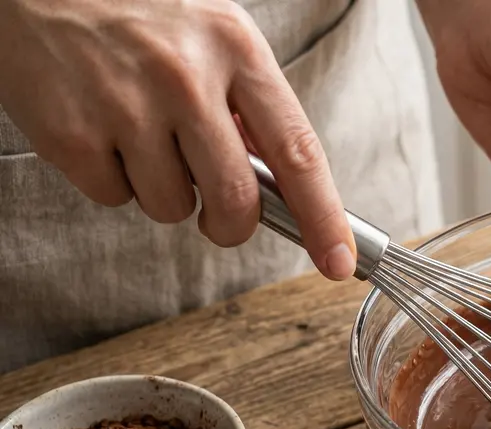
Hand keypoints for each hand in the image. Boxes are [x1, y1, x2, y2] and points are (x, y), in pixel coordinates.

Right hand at [0, 0, 355, 279]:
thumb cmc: (134, 6)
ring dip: (162, 191)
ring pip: (171, 207)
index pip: (298, 152)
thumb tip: (279, 177)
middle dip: (231, 224)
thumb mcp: (211, 32)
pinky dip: (110, 177)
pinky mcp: (71, 133)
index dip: (323, 216)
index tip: (337, 260)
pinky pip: (113, 196)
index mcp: (235, 48)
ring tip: (140, 134)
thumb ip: (249, 100)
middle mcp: (185, 78)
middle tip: (217, 213)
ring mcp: (125, 107)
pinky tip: (99, 127)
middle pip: (236, 201)